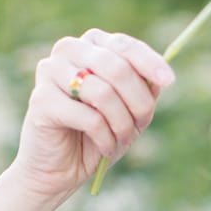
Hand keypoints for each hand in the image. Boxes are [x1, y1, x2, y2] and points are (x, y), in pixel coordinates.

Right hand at [11, 28, 173, 197]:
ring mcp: (50, 71)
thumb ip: (145, 88)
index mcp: (93, 44)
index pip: (126, 45)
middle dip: (138, 102)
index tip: (169, 81)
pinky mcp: (42, 100)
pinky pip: (89, 118)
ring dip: (122, 123)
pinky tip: (106, 148)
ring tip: (123, 139)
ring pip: (103, 93)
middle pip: (117, 68)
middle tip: (142, 124)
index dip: (150, 63)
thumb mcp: (132, 109)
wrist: (62, 165)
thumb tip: (160, 78)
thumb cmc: (102, 132)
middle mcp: (68, 50)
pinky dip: (106, 138)